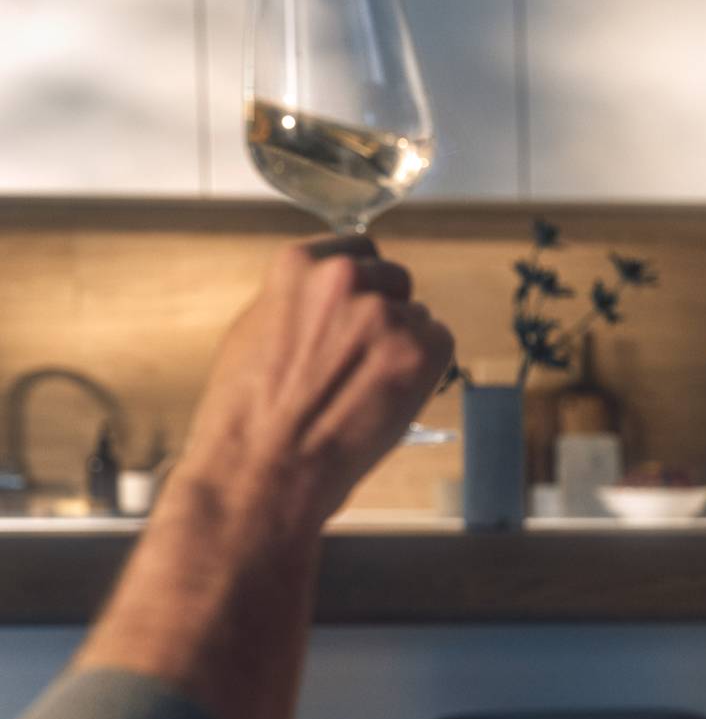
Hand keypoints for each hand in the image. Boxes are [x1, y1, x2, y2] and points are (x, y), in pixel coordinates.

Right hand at [169, 236, 454, 532]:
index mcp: (298, 264)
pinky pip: (440, 344)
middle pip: (395, 280)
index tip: (353, 312)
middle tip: (360, 361)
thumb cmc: (251, 412)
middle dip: (386, 313)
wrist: (264, 467)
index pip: (359, 250)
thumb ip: (303, 299)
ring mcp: (386, 314)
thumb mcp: (259, 327)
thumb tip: (335, 294)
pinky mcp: (421, 350)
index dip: (360, 287)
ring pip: (418, 317)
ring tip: (365, 389)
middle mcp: (346, 278)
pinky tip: (389, 397)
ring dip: (404, 346)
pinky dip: (426, 371)